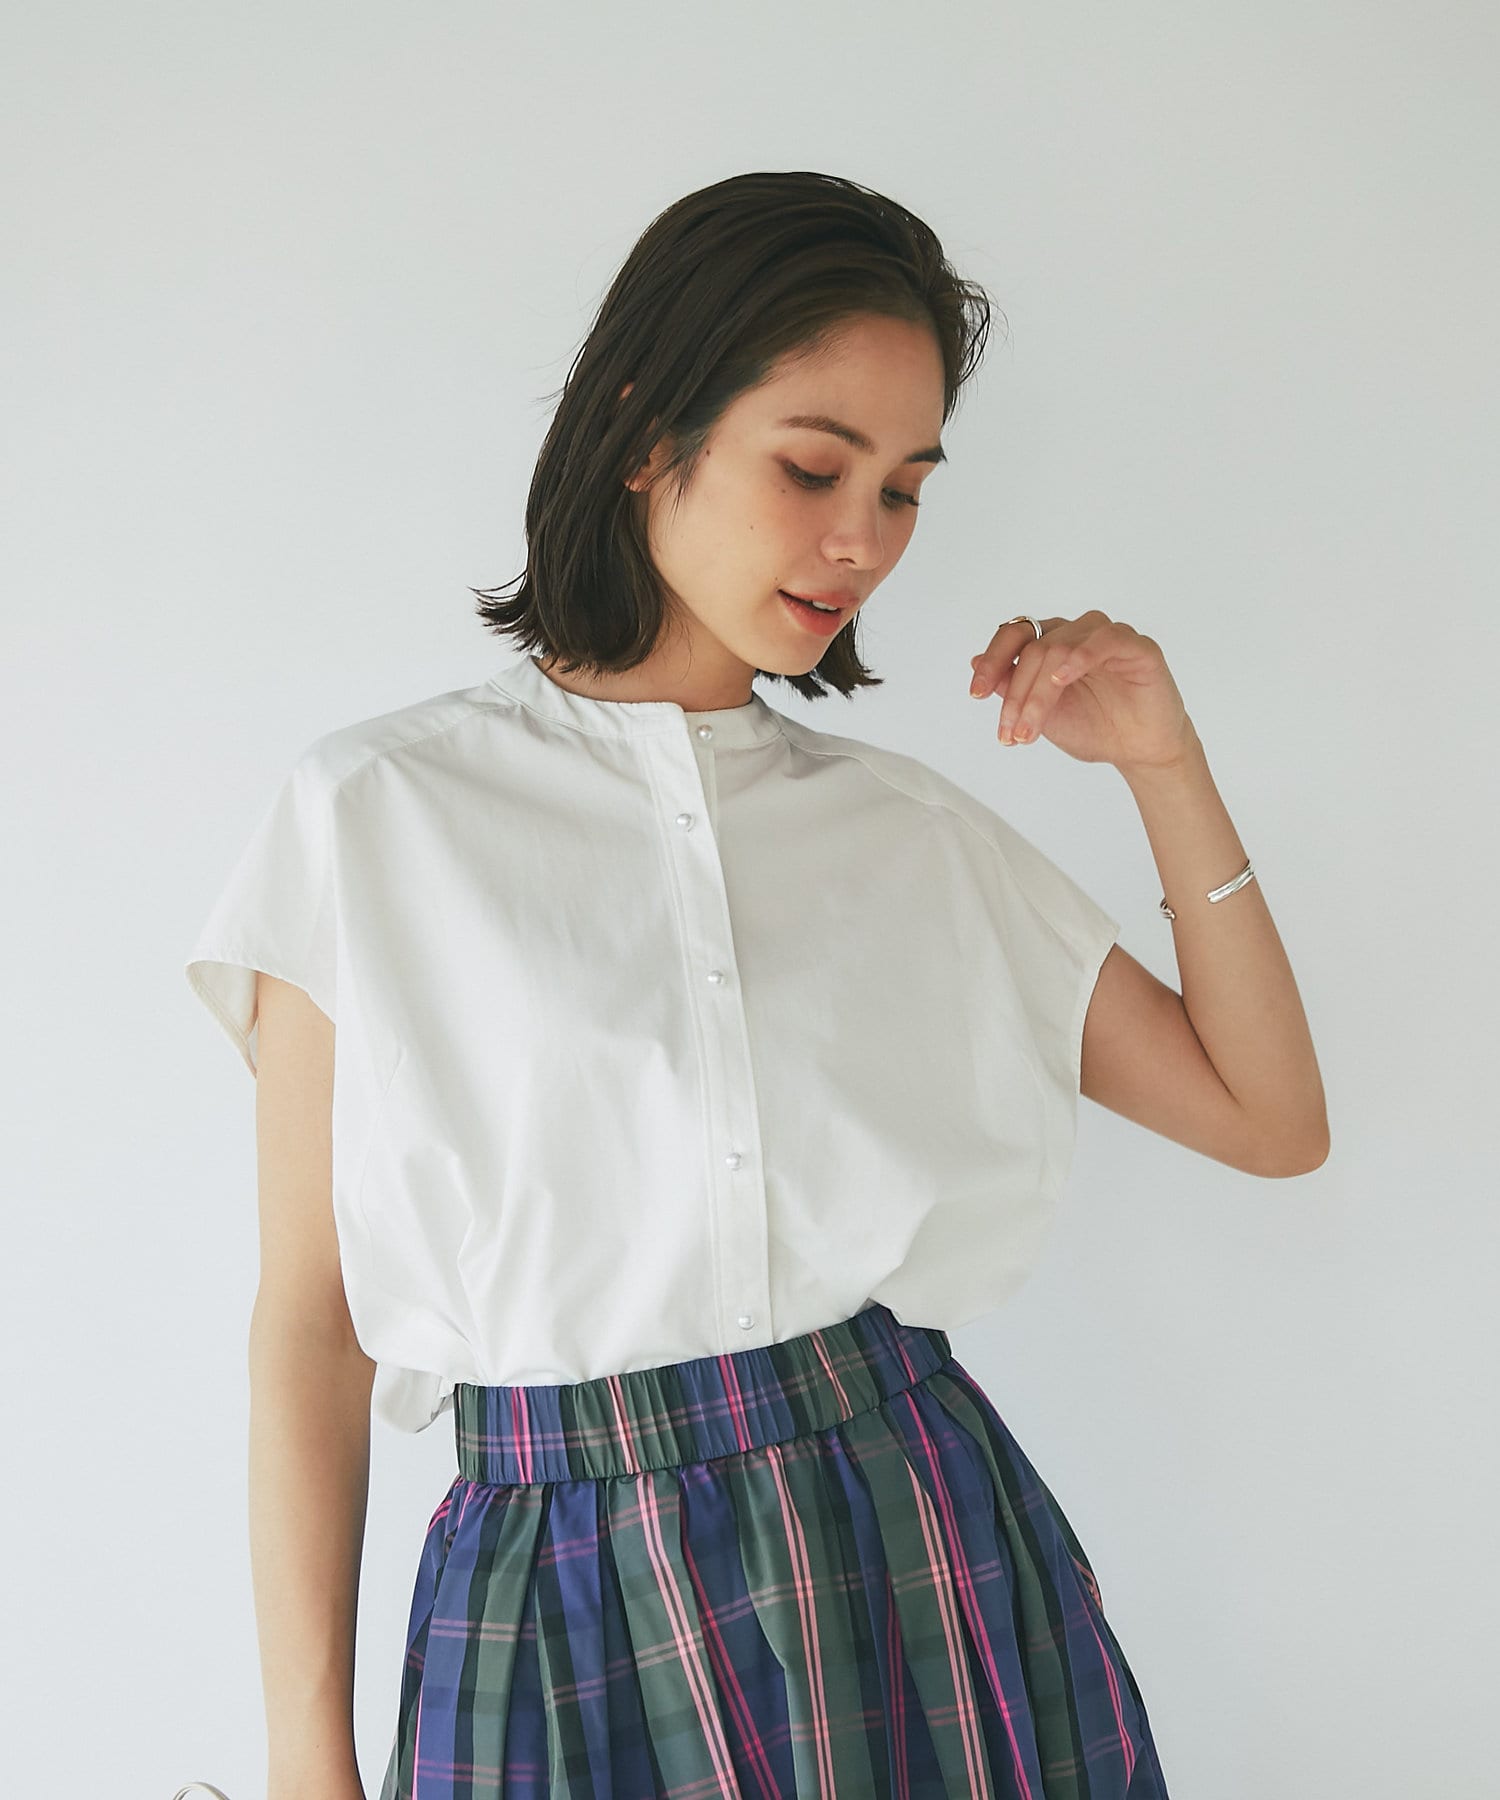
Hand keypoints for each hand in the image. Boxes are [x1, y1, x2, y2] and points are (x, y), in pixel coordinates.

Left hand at [969, 609, 1197, 773]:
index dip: (993, 661)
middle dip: (1017, 695)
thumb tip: (975, 662)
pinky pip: (1106, 639)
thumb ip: (1013, 687)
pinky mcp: (1138, 647)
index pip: (1015, 636)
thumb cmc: (1096, 729)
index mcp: (1053, 644)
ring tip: (1031, 729)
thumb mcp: (1043, 714)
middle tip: (1011, 733)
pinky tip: (1062, 678)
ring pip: (1061, 648)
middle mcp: (1078, 633)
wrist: (1138, 751)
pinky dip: (1080, 656)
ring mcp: (1107, 637)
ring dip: (1039, 693)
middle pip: (1035, 649)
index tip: (977, 694)